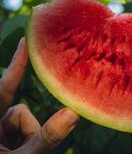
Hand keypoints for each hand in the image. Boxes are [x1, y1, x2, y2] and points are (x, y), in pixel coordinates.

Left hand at [0, 38, 79, 153]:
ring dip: (27, 139)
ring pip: (20, 123)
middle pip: (17, 111)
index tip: (29, 40)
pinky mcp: (4, 138)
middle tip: (27, 150)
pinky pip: (20, 131)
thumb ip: (46, 139)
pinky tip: (23, 151)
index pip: (4, 85)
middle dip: (28, 128)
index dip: (18, 63)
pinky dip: (25, 141)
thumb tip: (73, 113)